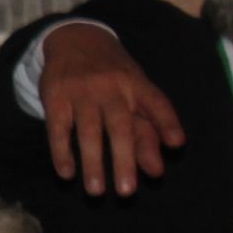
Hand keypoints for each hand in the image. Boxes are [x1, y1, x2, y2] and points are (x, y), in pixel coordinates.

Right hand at [39, 23, 183, 195]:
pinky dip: (61, 152)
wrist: (75, 39)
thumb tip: (157, 170)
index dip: (167, 122)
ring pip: (88, 131)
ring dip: (92, 163)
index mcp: (137, 84)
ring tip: (96, 192)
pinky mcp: (55, 97)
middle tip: (126, 192)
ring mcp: (82, 93)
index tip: (177, 144)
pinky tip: (67, 173)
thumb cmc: (112, 77)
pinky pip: (58, 129)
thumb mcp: (134, 94)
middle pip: (120, 126)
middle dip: (124, 159)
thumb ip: (147, 130)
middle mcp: (111, 88)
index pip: (157, 103)